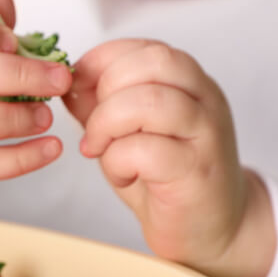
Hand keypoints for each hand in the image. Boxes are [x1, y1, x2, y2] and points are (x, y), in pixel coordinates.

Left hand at [64, 39, 274, 276]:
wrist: (209, 229)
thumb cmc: (167, 178)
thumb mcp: (128, 130)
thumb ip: (102, 103)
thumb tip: (67, 82)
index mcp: (189, 82)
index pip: (146, 48)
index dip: (103, 61)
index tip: (80, 88)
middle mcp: (205, 99)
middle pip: (153, 62)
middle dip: (107, 88)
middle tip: (94, 124)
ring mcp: (206, 134)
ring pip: (150, 102)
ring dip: (108, 124)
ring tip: (99, 148)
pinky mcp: (196, 172)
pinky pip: (147, 150)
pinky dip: (119, 161)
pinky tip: (122, 175)